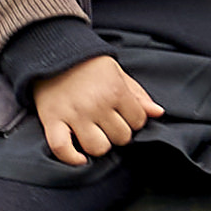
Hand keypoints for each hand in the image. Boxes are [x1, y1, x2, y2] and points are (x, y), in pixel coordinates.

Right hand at [35, 52, 160, 168]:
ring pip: (98, 148)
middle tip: (107, 123)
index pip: (138, 122)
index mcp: (115, 91)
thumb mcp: (118, 73)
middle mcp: (97, 105)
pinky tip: (80, 158)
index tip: (122, 115)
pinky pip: (62, 149)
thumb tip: (158, 113)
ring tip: (94, 134)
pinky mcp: (52, 120)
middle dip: (118, 133)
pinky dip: (71, 158)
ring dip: (99, 145)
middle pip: (121, 137)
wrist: (52, 52)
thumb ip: (139, 95)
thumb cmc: (88, 65)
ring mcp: (74, 114)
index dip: (133, 121)